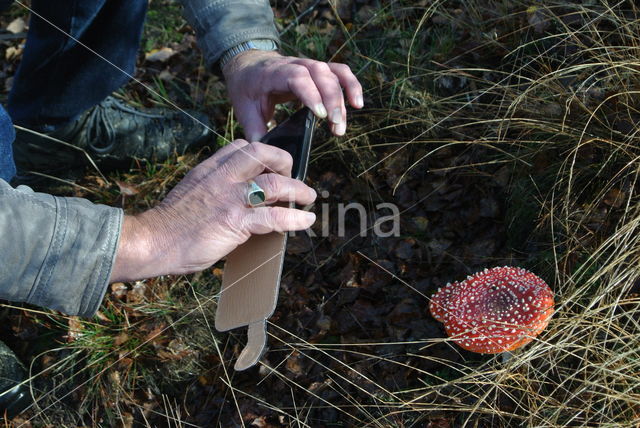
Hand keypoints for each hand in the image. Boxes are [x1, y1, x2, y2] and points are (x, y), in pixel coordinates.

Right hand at [110, 140, 316, 281]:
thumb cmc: (172, 223)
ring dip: (297, 190)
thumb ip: (215, 186)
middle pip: (261, 153)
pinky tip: (306, 220)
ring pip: (273, 185)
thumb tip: (240, 195)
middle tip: (293, 179)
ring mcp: (229, 198)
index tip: (274, 168)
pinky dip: (294, 218)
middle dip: (284, 162)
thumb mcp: (192, 191)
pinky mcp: (235, 221)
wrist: (153, 241)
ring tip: (309, 197)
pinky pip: (273, 216)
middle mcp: (222, 177)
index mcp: (210, 168)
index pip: (242, 146)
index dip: (263, 154)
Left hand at [223, 50, 363, 141]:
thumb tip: (266, 156)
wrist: (247, 63)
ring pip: (333, 73)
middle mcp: (294, 64)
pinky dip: (351, 86)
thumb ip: (255, 131)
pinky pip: (340, 72)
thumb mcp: (243, 109)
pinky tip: (357, 104)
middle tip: (336, 127)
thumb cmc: (246, 87)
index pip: (297, 77)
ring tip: (342, 124)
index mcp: (273, 73)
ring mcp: (309, 65)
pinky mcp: (318, 70)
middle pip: (320, 74)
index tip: (320, 115)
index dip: (311, 94)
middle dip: (332, 100)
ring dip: (343, 97)